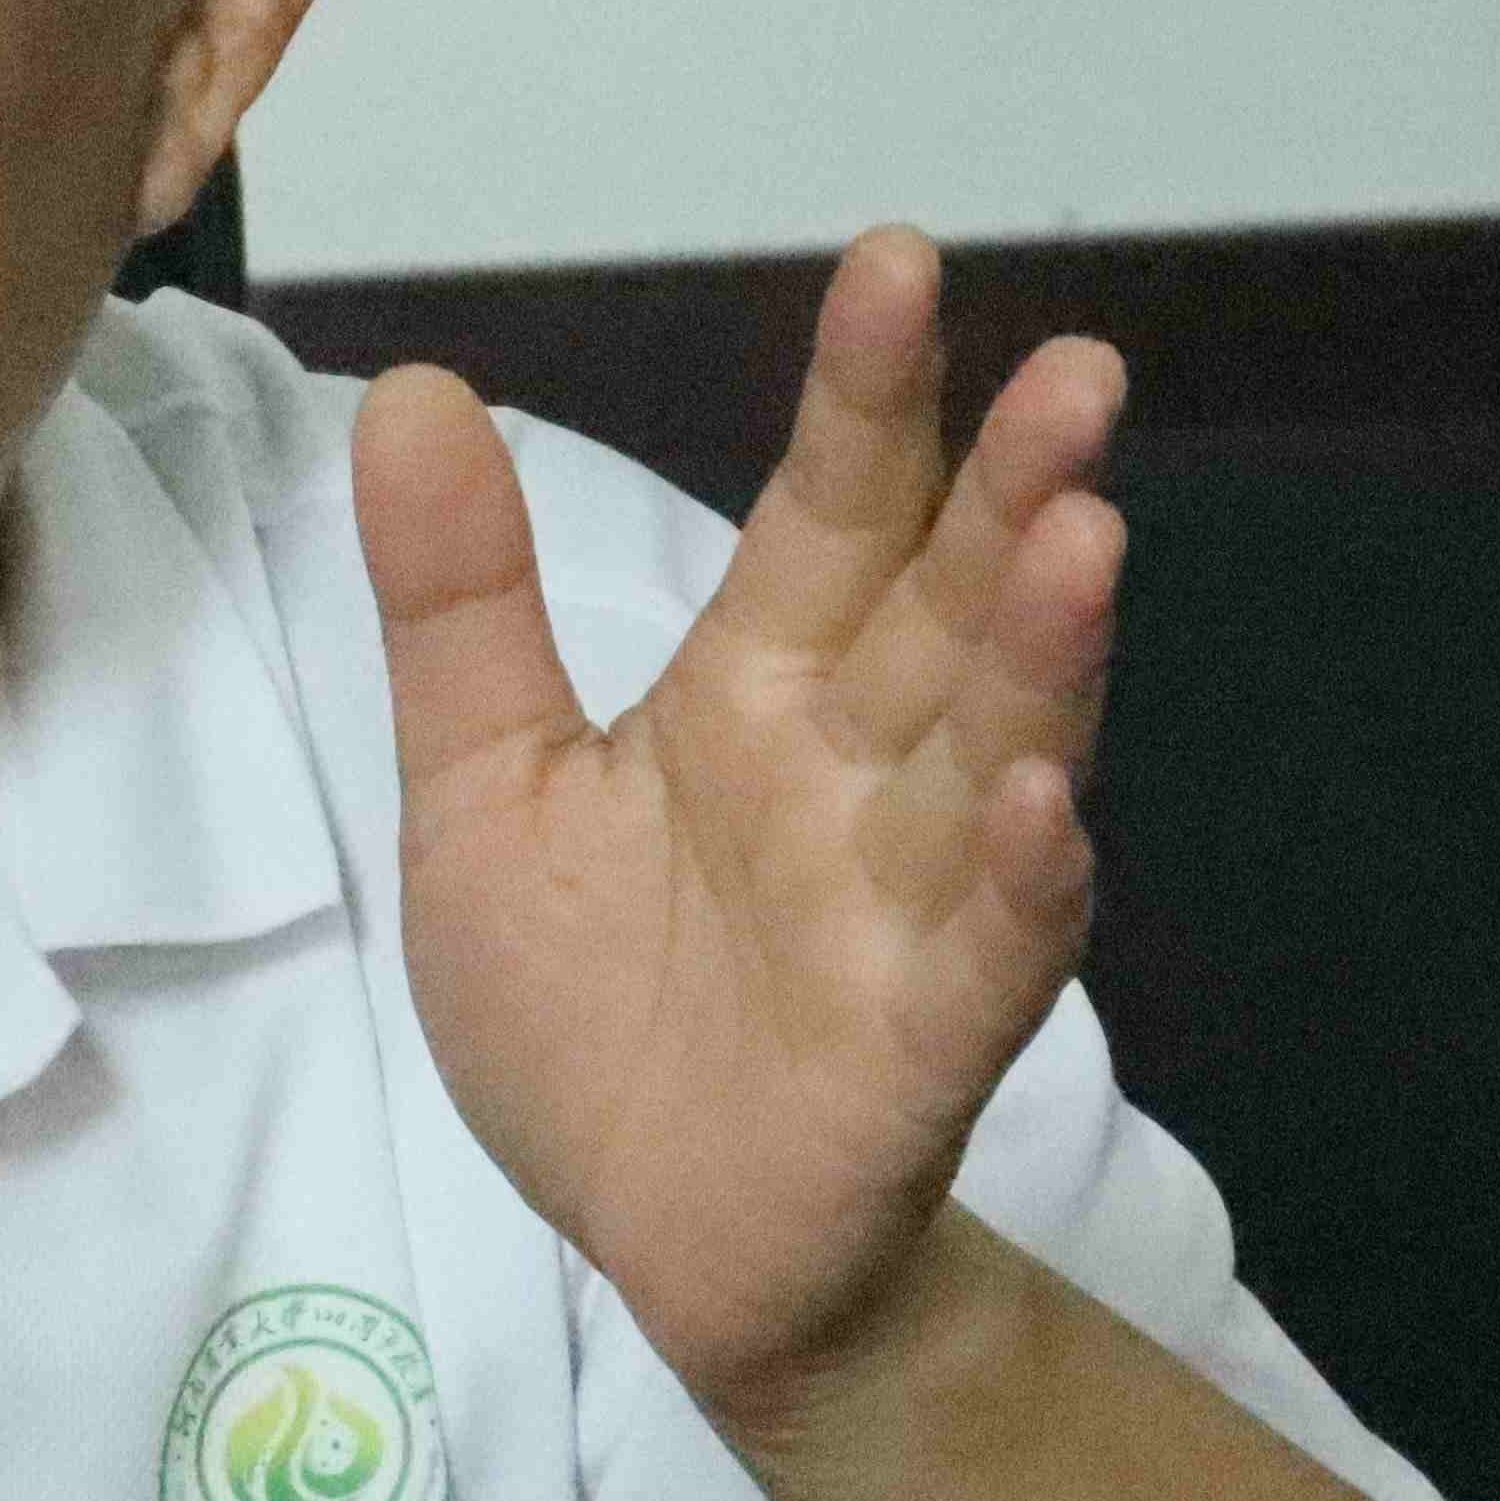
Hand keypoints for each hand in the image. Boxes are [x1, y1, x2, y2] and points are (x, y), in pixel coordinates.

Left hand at [355, 230, 1123, 1423]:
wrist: (647, 1237)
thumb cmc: (589, 1008)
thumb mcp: (482, 790)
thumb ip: (462, 605)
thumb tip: (412, 386)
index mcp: (759, 692)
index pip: (831, 517)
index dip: (867, 400)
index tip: (896, 263)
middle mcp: (862, 773)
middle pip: (947, 609)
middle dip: (1012, 490)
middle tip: (1080, 366)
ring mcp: (909, 902)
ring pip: (997, 755)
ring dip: (1045, 652)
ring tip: (1087, 535)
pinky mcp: (922, 1042)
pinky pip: (988, 954)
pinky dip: (1024, 882)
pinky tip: (1048, 807)